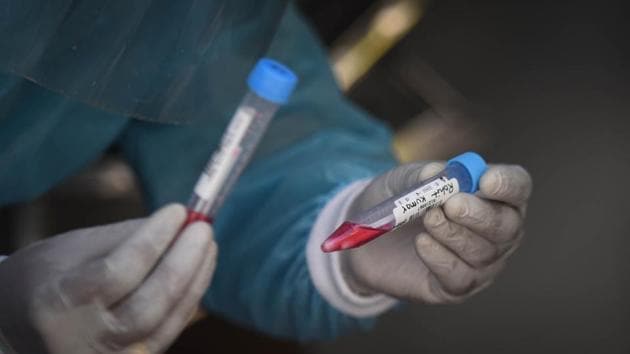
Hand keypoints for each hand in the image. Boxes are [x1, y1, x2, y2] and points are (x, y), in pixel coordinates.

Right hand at [0, 204, 216, 353]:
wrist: (21, 326)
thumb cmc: (48, 277)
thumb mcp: (73, 248)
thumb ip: (126, 236)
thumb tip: (178, 223)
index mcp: (58, 304)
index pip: (115, 273)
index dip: (153, 240)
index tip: (179, 211)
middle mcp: (82, 340)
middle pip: (147, 304)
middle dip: (183, 261)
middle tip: (203, 228)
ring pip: (165, 322)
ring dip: (195, 279)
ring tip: (208, 245)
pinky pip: (169, 330)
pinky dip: (188, 298)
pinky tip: (200, 271)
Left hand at [341, 162, 531, 302]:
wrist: (367, 237)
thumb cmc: (397, 201)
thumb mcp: (402, 180)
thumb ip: (422, 175)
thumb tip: (440, 173)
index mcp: (491, 195)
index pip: (517, 187)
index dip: (508, 184)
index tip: (485, 180)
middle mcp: (495, 231)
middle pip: (508, 226)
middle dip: (480, 215)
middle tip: (452, 205)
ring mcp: (480, 262)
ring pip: (483, 253)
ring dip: (454, 234)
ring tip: (427, 219)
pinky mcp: (456, 287)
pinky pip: (460, 277)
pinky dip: (441, 259)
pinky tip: (422, 243)